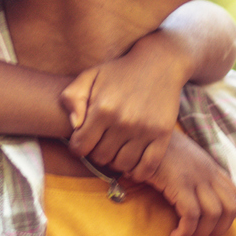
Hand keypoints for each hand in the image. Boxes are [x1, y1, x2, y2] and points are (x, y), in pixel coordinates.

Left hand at [62, 34, 194, 182]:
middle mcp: (123, 121)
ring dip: (116, 162)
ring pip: (122, 165)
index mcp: (103, 108)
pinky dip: (137, 172)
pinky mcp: (163, 135)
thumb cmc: (119, 71)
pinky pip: (147, 167)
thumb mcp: (90, 76)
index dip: (78, 147)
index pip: (80, 147)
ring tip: (116, 150)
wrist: (159, 63)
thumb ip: (72, 97)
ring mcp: (144, 129)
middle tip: (101, 143)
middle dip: (97, 153)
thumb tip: (74, 126)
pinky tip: (132, 164)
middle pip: (101, 158)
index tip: (83, 141)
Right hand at [146, 133, 235, 235]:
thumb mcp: (183, 157)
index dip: (227, 215)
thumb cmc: (157, 148)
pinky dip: (185, 231)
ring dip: (201, 233)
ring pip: (214, 213)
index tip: (210, 224)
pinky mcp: (179, 183)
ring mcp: (195, 177)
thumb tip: (190, 196)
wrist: (142, 131)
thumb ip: (192, 172)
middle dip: (220, 228)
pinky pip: (191, 214)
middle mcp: (208, 172)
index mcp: (210, 167)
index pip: (234, 194)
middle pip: (231, 207)